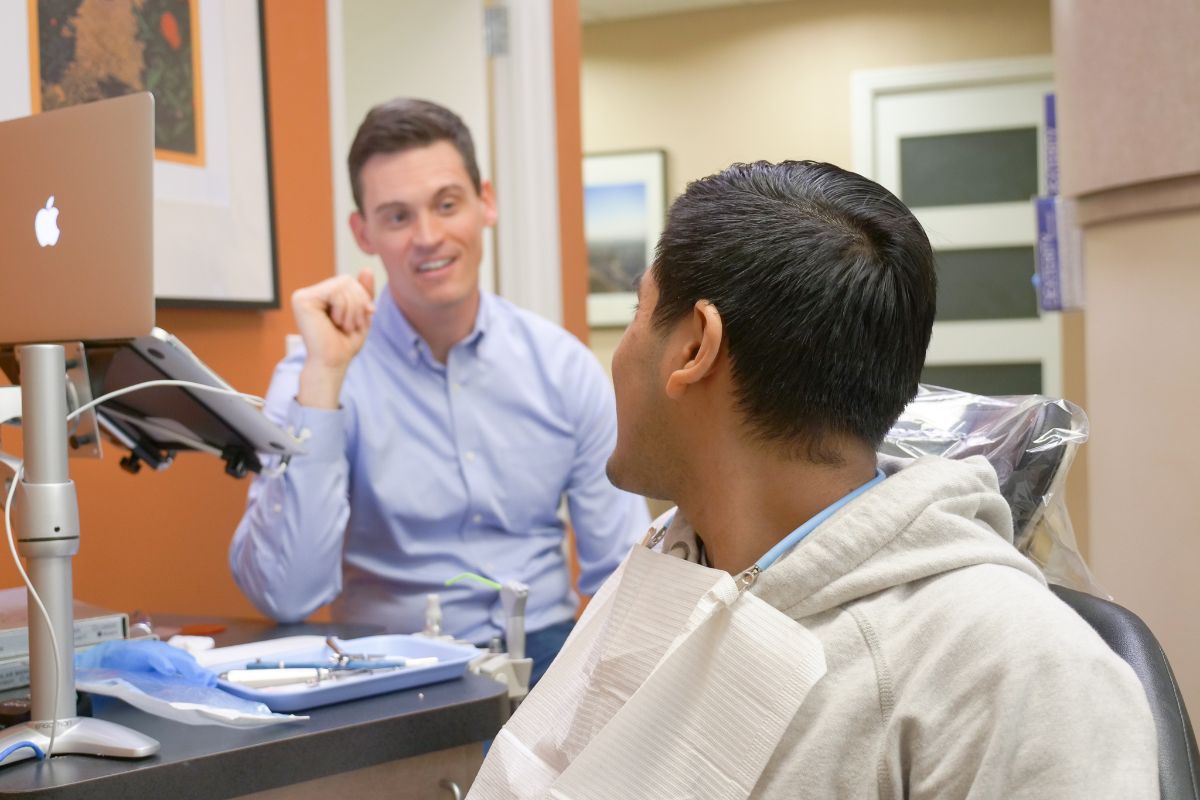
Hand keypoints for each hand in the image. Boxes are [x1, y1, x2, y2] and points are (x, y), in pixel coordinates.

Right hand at [292, 268, 375, 407]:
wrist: (333, 363)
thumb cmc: (344, 343)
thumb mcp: (361, 314)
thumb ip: (363, 292)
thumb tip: (367, 269)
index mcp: (321, 296)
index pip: (347, 280)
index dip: (362, 296)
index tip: (367, 314)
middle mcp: (309, 294)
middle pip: (345, 280)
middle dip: (358, 302)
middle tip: (353, 324)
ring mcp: (302, 296)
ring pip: (342, 285)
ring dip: (352, 309)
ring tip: (344, 326)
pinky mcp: (301, 300)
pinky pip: (335, 292)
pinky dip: (343, 309)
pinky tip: (335, 323)